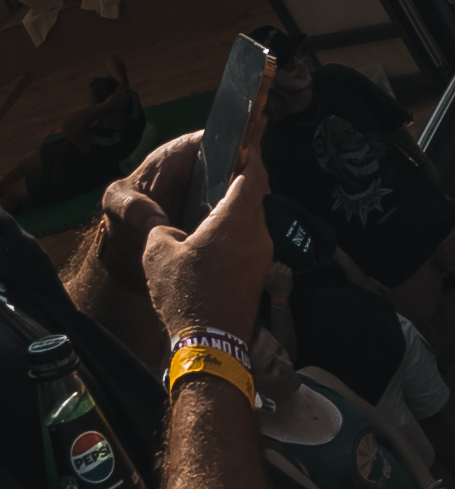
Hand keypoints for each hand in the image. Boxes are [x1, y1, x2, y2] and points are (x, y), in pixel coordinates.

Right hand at [116, 126, 271, 346]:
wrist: (212, 343)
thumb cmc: (185, 293)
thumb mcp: (157, 254)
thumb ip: (161, 229)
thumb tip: (167, 227)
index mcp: (237, 220)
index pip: (253, 175)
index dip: (248, 156)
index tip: (240, 145)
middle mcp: (258, 233)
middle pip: (255, 198)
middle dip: (237, 186)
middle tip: (214, 178)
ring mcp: (264, 255)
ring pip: (252, 222)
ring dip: (234, 214)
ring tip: (206, 212)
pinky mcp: (259, 273)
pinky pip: (249, 243)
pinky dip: (234, 235)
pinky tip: (211, 244)